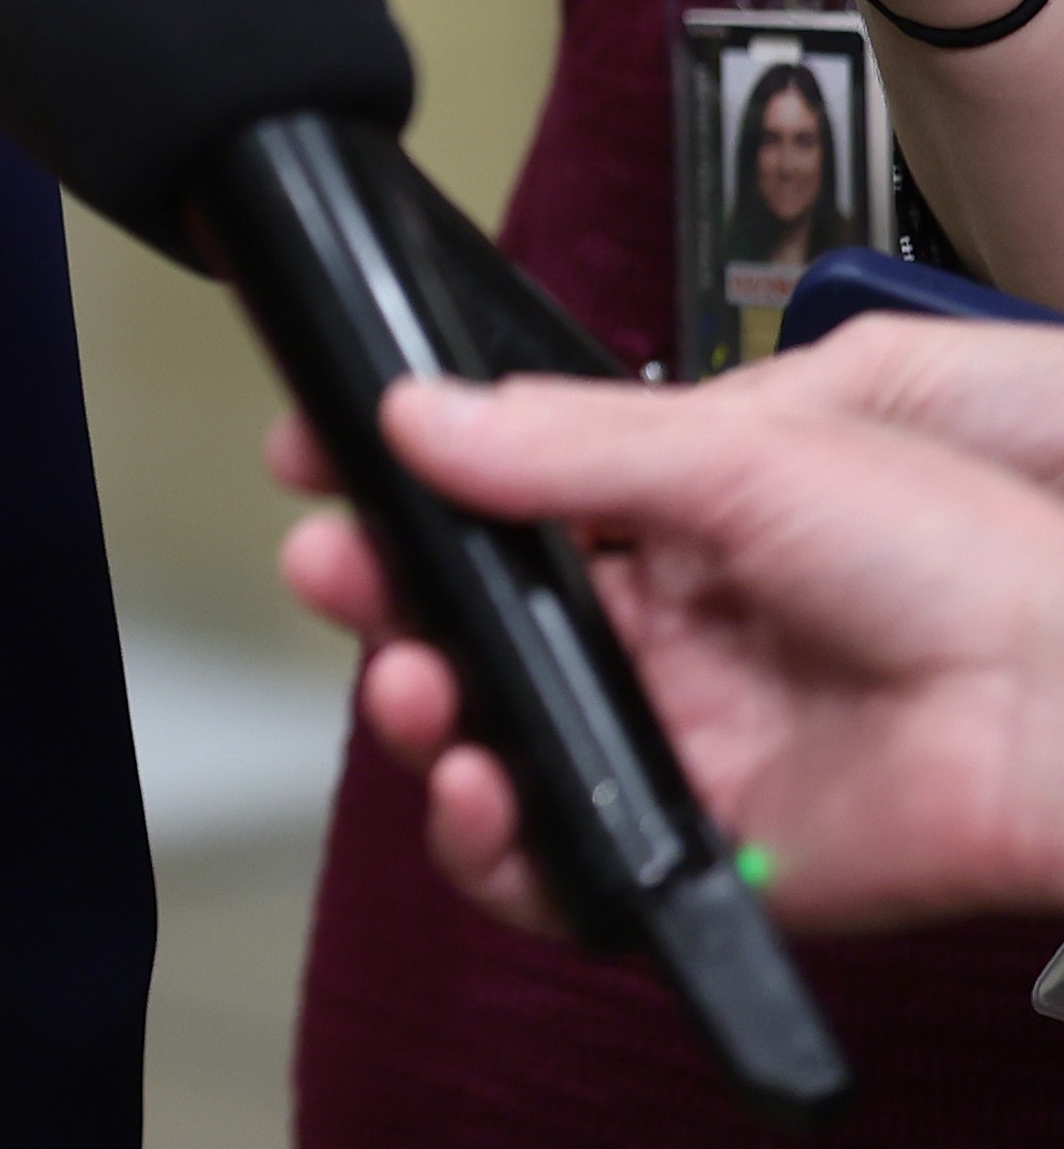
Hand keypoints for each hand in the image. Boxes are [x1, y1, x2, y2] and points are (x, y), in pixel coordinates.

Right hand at [265, 326, 1063, 933]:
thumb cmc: (963, 559)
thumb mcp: (748, 453)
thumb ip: (568, 445)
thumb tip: (417, 413)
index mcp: (670, 523)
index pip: (493, 501)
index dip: (400, 486)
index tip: (322, 463)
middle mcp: (663, 636)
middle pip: (473, 625)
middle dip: (384, 599)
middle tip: (340, 570)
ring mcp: (674, 744)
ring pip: (495, 743)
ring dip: (425, 716)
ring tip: (414, 690)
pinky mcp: (695, 851)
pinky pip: (556, 871)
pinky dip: (490, 849)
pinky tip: (478, 795)